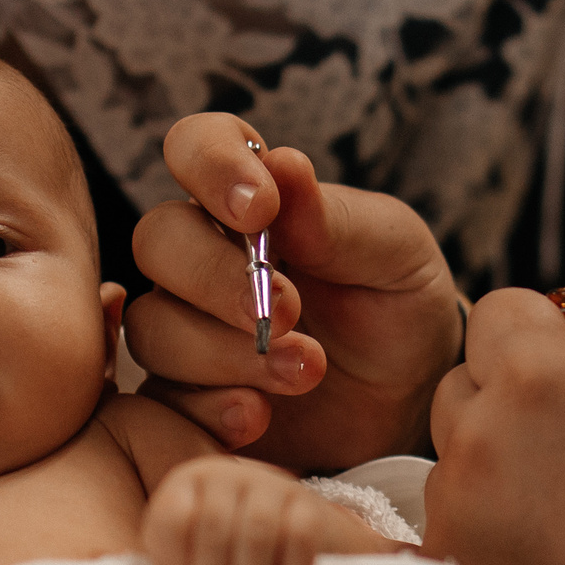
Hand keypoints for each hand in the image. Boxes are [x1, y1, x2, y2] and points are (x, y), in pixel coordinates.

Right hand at [126, 115, 463, 473]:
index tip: (260, 208)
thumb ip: (337, 219)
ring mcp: (188, 328)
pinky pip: (160, 402)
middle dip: (217, 278)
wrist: (410, 399)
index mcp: (252, 199)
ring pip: (154, 326)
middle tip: (290, 312)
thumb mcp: (394, 255)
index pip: (195, 147)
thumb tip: (282, 164)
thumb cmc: (399, 306)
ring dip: (225, 351)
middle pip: (158, 242)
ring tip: (308, 371)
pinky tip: (258, 416)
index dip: (211, 166)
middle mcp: (204, 257)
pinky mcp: (186, 398)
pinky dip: (205, 409)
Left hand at [140, 455, 393, 564]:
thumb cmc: (226, 560)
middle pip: (214, 529)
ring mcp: (269, 484)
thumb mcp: (188, 559)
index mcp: (185, 486)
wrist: (292, 538)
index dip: (175, 560)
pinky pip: (299, 535)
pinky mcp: (307, 501)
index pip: (174, 518)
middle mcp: (225, 475)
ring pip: (257, 532)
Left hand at [426, 260, 564, 564]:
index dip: (552, 328)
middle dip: (517, 390)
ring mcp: (452, 520)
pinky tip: (555, 559)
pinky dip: (490, 526)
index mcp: (539, 382)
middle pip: (466, 379)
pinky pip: (452, 525)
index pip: (502, 308)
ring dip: (499, 459)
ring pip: (453, 456)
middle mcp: (473, 443)